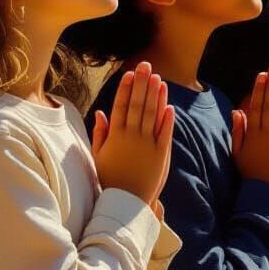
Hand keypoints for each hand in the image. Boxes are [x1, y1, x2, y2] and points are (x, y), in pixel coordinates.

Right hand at [92, 62, 175, 205]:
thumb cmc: (109, 179)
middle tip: (147, 65)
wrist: (124, 203)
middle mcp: (131, 137)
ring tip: (158, 79)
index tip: (130, 73)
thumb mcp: (98, 156)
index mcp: (115, 136)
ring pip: (152, 115)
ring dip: (156, 96)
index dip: (126, 88)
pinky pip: (165, 133)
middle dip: (142, 83)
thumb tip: (100, 112)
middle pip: (137, 105)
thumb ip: (100, 133)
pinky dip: (167, 119)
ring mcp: (146, 145)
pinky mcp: (160, 154)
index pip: (120, 106)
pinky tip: (170, 105)